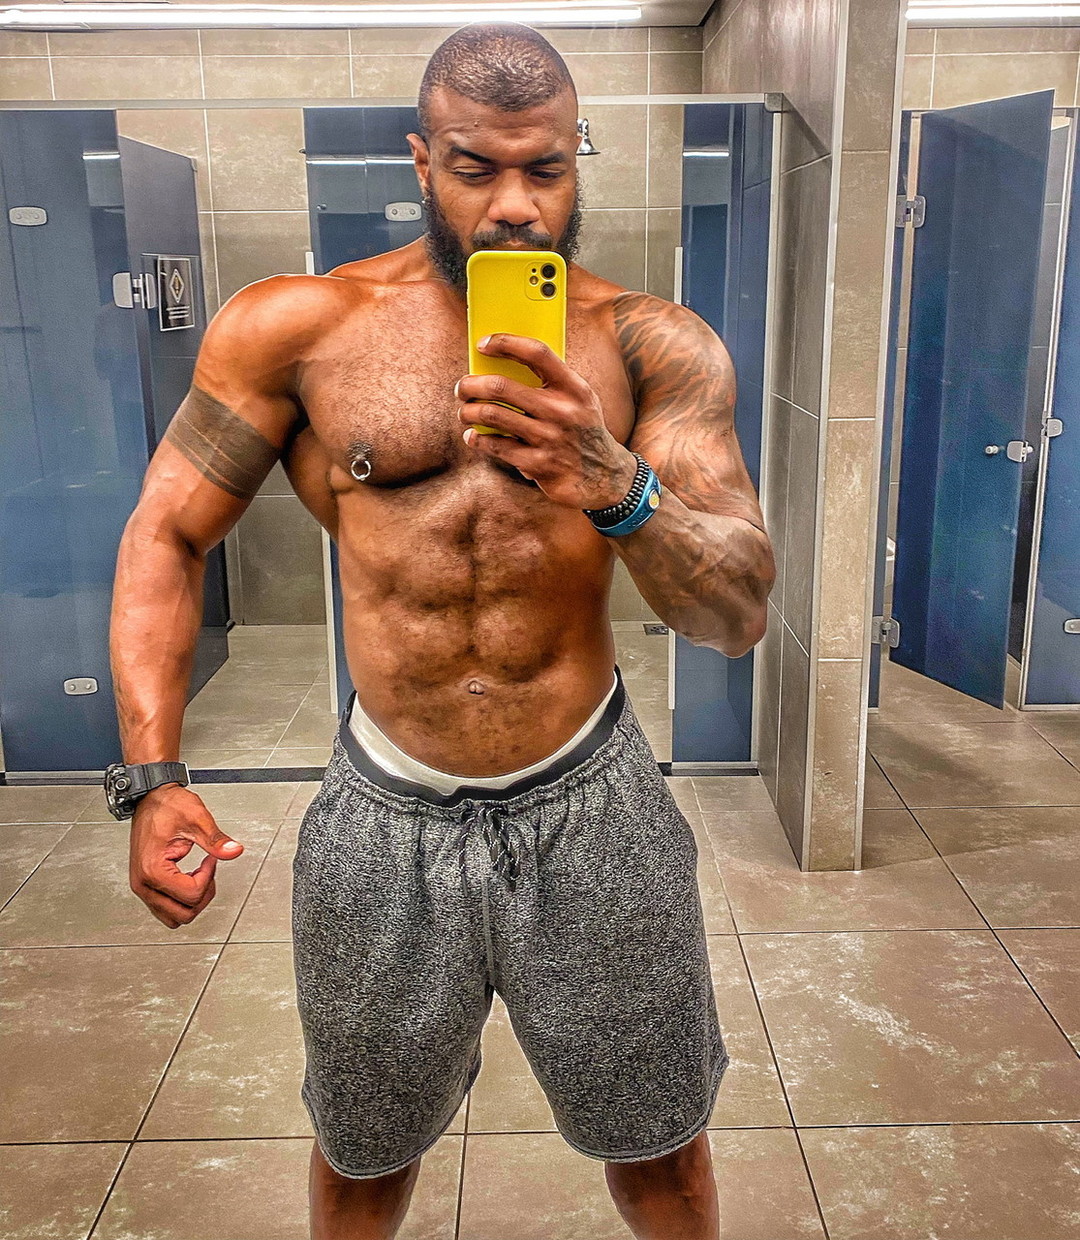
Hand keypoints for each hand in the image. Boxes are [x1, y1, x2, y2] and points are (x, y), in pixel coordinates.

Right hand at [128, 784, 243, 928]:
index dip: (209, 877)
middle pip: (182, 914)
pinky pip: (166, 907)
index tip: (210, 858)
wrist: (150, 798)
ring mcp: (142, 886)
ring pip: (173, 917)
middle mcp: (143, 883)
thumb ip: (216, 839)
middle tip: (208, 869)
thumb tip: (233, 851)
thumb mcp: (197, 818)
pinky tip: (190, 877)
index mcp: (152, 869)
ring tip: (199, 875)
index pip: (191, 895)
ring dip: (192, 901)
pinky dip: (182, 899)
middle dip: (202, 894)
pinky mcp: (146, 885)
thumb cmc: (166, 806)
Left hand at [456, 333, 636, 509]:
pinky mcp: (538, 464)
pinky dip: (478, 439)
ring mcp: (549, 439)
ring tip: (465, 412)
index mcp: (573, 388)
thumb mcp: (580, 400)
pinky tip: (473, 436)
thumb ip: (551, 383)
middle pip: (501, 386)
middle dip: (471, 385)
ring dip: (469, 412)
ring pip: (491, 415)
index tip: (483, 344)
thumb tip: (502, 365)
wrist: (604, 476)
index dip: (506, 343)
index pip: (537, 353)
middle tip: (462, 388)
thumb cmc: (582, 430)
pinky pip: (495, 446)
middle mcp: (562, 411)